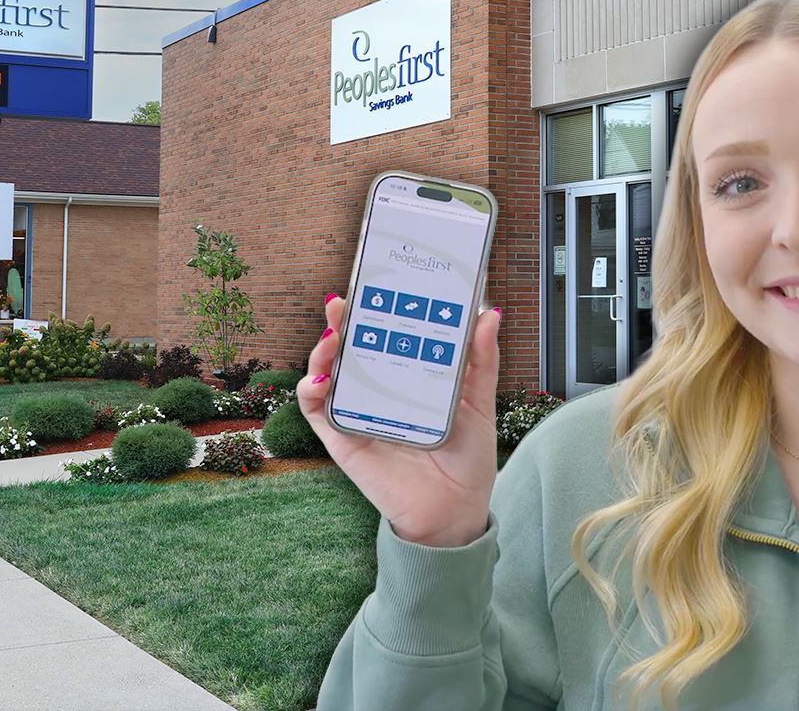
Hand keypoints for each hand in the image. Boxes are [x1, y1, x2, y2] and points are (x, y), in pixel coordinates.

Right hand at [297, 294, 499, 546]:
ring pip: (326, 373)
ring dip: (320, 351)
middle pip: (350, 349)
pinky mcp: (342, 439)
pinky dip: (310, 391)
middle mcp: (377, 392)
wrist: (455, 512)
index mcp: (406, 380)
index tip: (376, 286)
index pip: (383, 337)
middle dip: (341, 322)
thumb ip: (480, 361)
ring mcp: (356, 413)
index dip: (374, 312)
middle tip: (344, 301)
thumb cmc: (466, 461)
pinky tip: (321, 380)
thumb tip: (488, 314)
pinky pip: (316, 411)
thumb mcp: (478, 403)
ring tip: (332, 335)